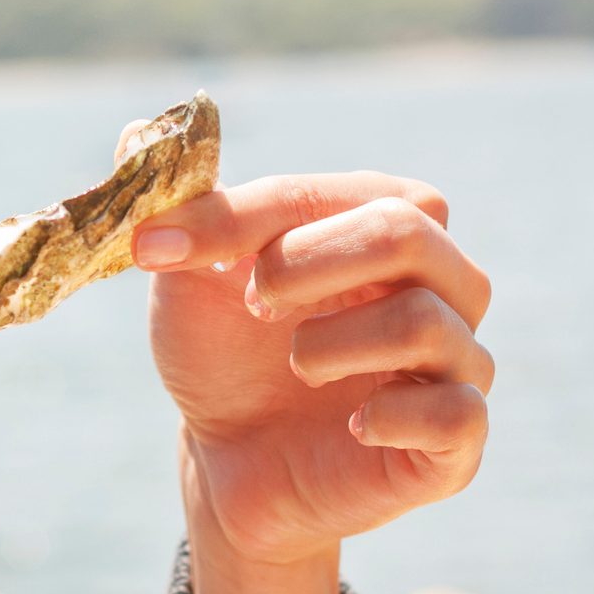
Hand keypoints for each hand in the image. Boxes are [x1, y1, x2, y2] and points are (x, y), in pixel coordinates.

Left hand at [127, 155, 493, 566]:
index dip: (249, 216)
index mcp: (392, 225)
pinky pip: (457, 412)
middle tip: (255, 303)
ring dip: (330, 344)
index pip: (348, 192)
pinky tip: (350, 424)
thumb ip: (176, 204)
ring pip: (424, 322)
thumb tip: (135, 132)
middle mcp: (444, 285)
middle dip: (307, 263)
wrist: (228, 461)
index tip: (158, 249)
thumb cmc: (224, 353)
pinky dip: (391, 415)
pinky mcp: (457, 445)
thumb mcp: (188, 277)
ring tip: (296, 364)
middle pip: (407, 233)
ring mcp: (458, 363)